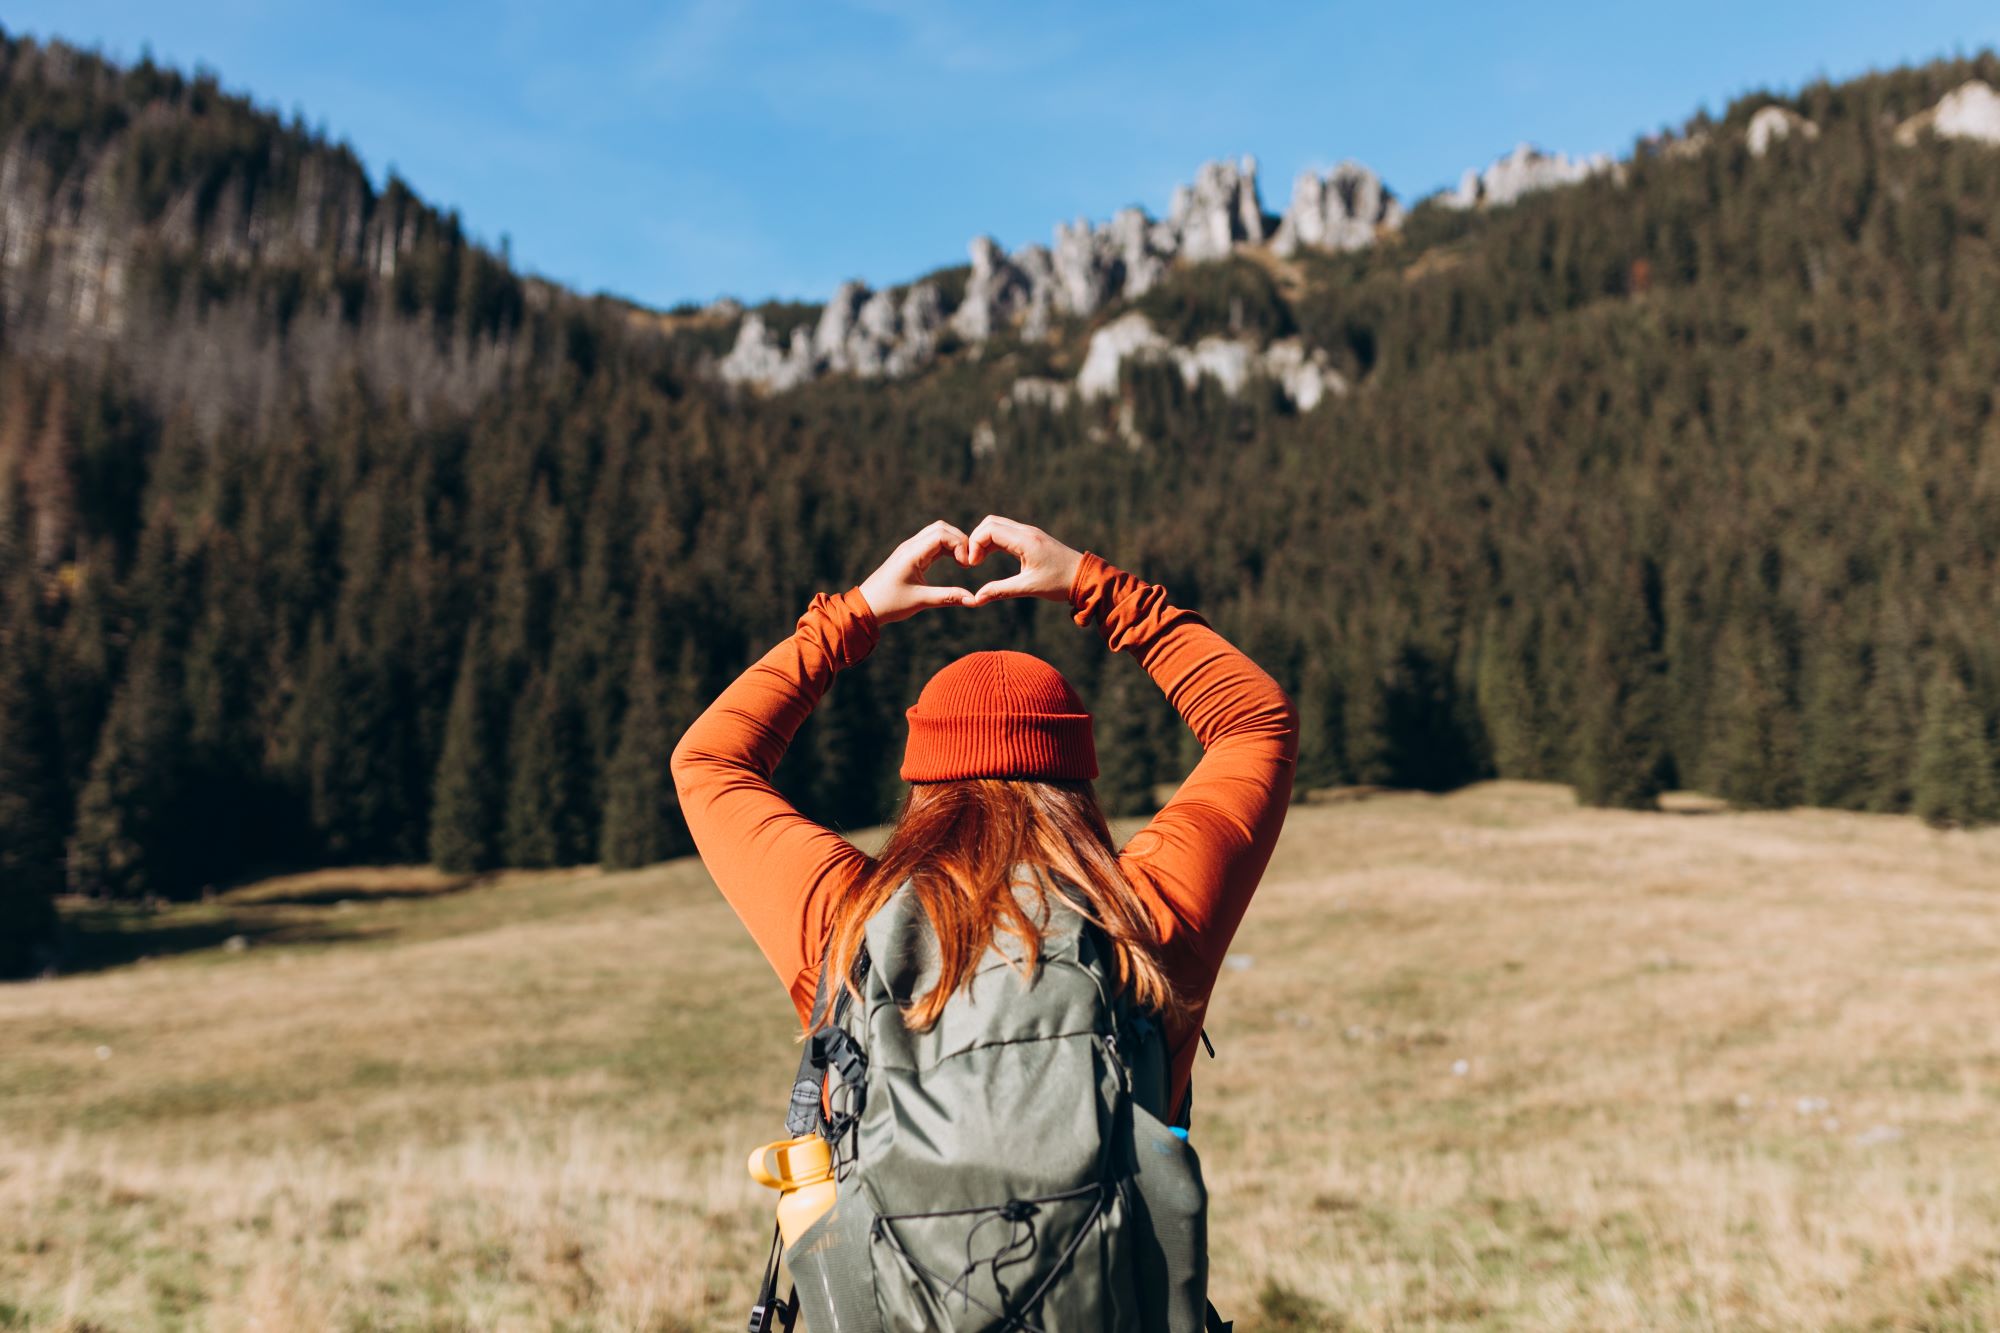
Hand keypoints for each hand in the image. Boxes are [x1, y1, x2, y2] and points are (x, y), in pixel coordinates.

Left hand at [857, 520, 974, 624]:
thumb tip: (973, 600)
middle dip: (959, 541)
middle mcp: (911, 546)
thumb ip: (948, 597)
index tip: (967, 565)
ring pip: (937, 533)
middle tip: (969, 562)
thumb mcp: (921, 601)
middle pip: (941, 528)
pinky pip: (932, 543)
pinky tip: (955, 562)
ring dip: (953, 543)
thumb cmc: (890, 603)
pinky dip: (946, 548)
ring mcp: (910, 549)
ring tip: (963, 562)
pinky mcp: (911, 555)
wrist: (867, 606)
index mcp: (912, 553)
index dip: (960, 545)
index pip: (942, 535)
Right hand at [960, 515, 1083, 607]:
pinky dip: (994, 541)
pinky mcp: (1031, 538)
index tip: (972, 564)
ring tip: (978, 561)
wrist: (1085, 577)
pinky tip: (989, 557)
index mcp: (1025, 540)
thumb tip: (976, 599)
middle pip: (990, 523)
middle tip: (973, 562)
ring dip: (984, 540)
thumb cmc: (1060, 583)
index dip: (974, 544)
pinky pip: (1007, 532)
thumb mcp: (1028, 588)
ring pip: (998, 526)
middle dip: (976, 539)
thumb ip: (1000, 591)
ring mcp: (1029, 533)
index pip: (989, 529)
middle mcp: (1026, 531)